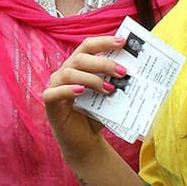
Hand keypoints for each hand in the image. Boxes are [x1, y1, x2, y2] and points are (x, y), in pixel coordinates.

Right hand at [44, 35, 127, 164]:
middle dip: (103, 62)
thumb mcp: (109, 97)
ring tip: (110, 89)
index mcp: (78, 66)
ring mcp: (55, 86)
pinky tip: (82, 91)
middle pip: (80, 57)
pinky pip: (54, 93)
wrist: (86, 143)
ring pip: (69, 73)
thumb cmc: (97, 116)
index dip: (103, 41)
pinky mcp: (50, 104)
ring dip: (92, 78)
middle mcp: (64, 72)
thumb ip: (116, 84)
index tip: (123, 41)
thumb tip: (136, 74)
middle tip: (123, 72)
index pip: (88, 46)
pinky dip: (68, 90)